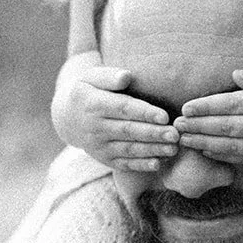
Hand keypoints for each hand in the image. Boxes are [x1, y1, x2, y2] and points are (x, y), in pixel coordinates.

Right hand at [54, 64, 178, 171]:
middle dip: (153, 134)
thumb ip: (109, 76)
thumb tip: (126, 76)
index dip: (144, 113)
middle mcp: (94, 127)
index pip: (122, 108)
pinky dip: (140, 165)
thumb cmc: (88, 90)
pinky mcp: (104, 158)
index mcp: (92, 104)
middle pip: (128, 131)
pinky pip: (123, 164)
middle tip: (175, 135)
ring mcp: (98, 146)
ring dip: (152, 150)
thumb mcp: (91, 77)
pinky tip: (157, 164)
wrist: (67, 116)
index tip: (164, 116)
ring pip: (128, 149)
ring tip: (173, 149)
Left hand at [174, 70, 242, 167]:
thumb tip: (233, 77)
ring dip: (205, 143)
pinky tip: (207, 151)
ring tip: (185, 140)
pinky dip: (224, 155)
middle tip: (176, 126)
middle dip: (199, 126)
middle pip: (228, 127)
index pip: (234, 104)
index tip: (187, 107)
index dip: (208, 106)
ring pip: (233, 147)